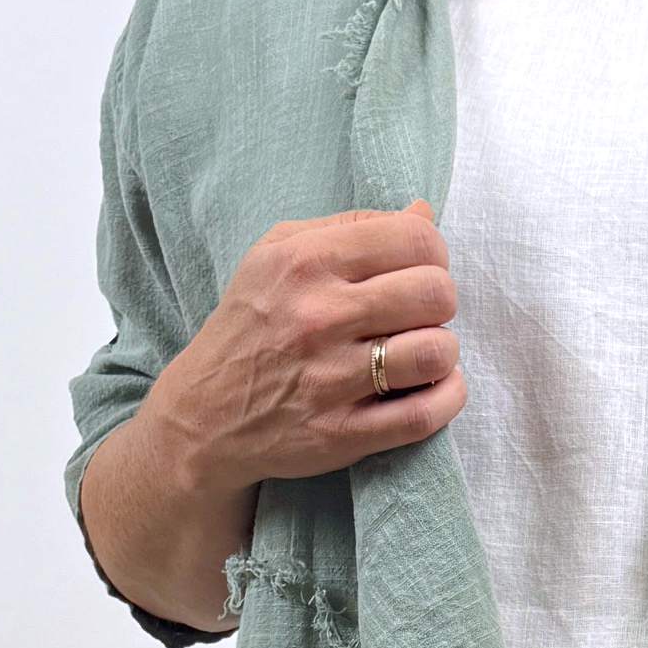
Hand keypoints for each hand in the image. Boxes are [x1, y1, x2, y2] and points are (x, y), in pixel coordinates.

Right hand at [150, 199, 464, 492]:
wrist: (202, 414)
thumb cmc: (251, 323)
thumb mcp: (277, 254)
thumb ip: (352, 227)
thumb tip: (424, 213)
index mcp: (305, 262)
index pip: (416, 240)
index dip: (434, 254)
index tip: (418, 270)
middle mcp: (317, 318)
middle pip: (435, 293)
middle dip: (440, 301)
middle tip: (418, 314)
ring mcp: (329, 380)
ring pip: (435, 353)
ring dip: (442, 351)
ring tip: (420, 352)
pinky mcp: (341, 434)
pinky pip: (424, 415)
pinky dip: (445, 398)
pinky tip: (431, 386)